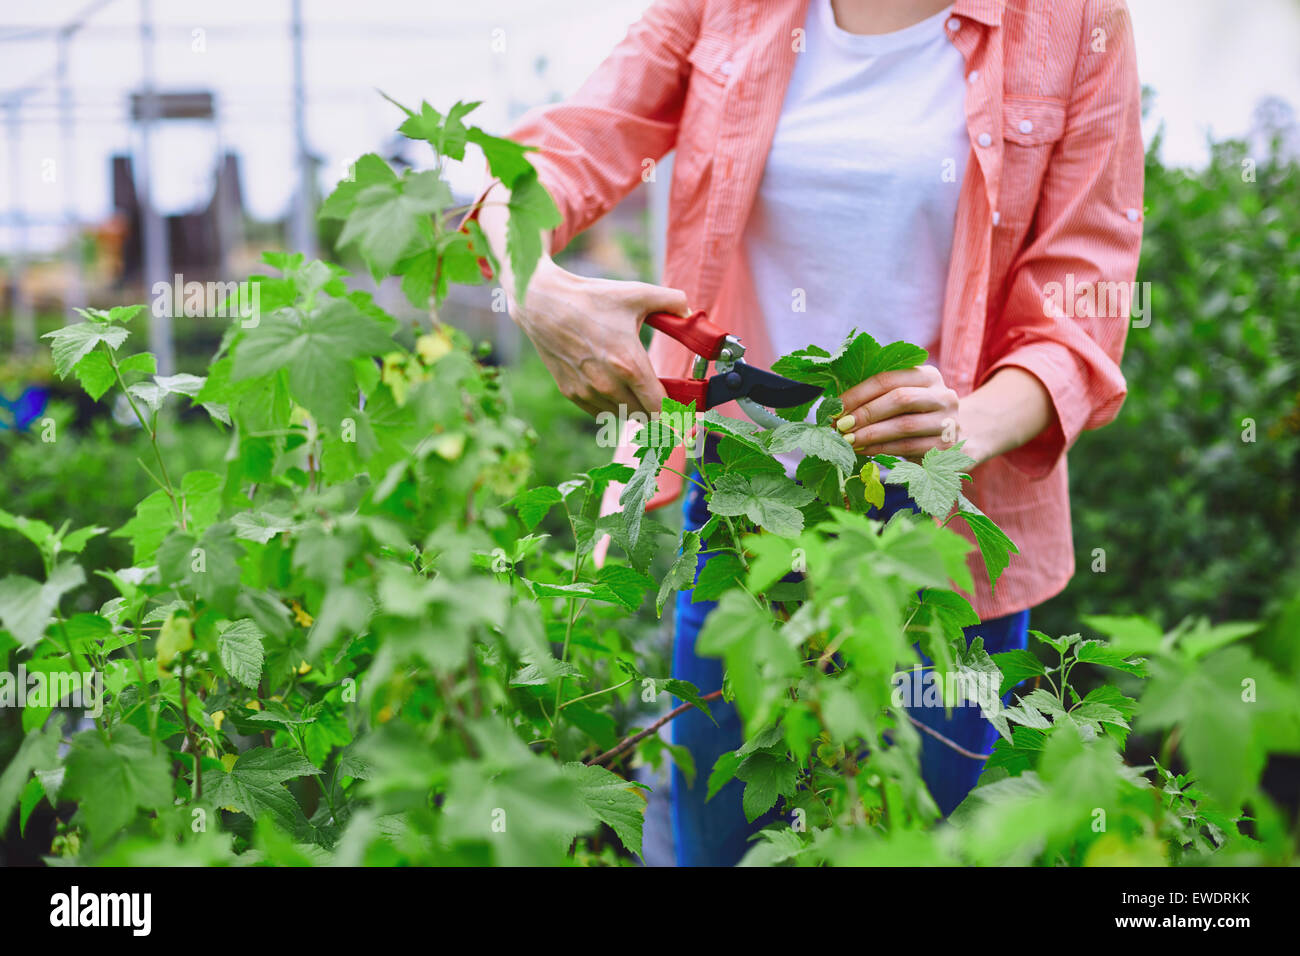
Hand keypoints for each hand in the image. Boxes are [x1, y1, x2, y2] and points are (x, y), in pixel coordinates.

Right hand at [510, 259, 687, 416]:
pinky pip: (601, 412)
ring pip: (623, 416)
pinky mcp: (571, 393)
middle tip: (665, 396)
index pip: (660, 408)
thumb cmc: (590, 299)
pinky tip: (615, 389)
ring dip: (635, 408)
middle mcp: (608, 385)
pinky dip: (613, 406)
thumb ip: (673, 301)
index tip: (683, 413)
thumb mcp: (637, 294)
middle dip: (657, 409)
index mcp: (630, 365)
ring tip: (639, 390)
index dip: (675, 414)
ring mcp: (588, 392)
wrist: (542, 304)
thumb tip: (691, 312)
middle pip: (644, 416)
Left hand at [835, 364, 962, 461]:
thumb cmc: (918, 417)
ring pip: (904, 425)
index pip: (888, 379)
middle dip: (865, 413)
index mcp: (928, 375)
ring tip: (847, 440)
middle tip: (840, 425)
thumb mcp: (904, 400)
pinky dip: (880, 449)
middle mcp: (942, 395)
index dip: (858, 393)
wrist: (959, 441)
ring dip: (870, 434)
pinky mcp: (946, 447)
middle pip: (899, 399)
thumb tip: (836, 407)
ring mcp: (948, 421)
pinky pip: (907, 447)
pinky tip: (862, 450)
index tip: (835, 407)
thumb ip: (877, 398)